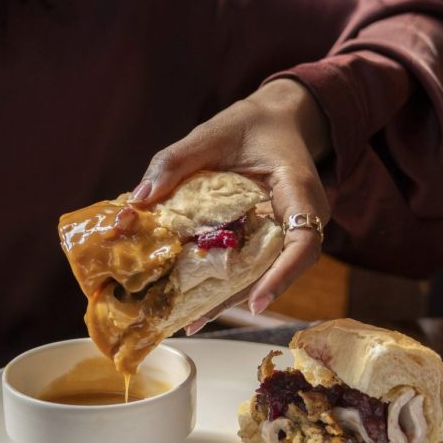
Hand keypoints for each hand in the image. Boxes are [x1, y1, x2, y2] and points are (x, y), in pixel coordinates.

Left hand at [130, 78, 330, 324]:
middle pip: (277, 268)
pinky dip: (224, 280)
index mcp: (298, 189)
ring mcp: (286, 230)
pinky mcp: (269, 236)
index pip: (303, 242)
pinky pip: (251, 262)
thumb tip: (138, 200)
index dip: (282, 276)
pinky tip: (194, 299)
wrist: (275, 121)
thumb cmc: (249, 124)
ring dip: (227, 297)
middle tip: (195, 320)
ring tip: (189, 321)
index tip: (255, 303)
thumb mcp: (211, 133)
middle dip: (238, 298)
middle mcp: (301, 217)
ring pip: (262, 272)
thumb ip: (175, 161)